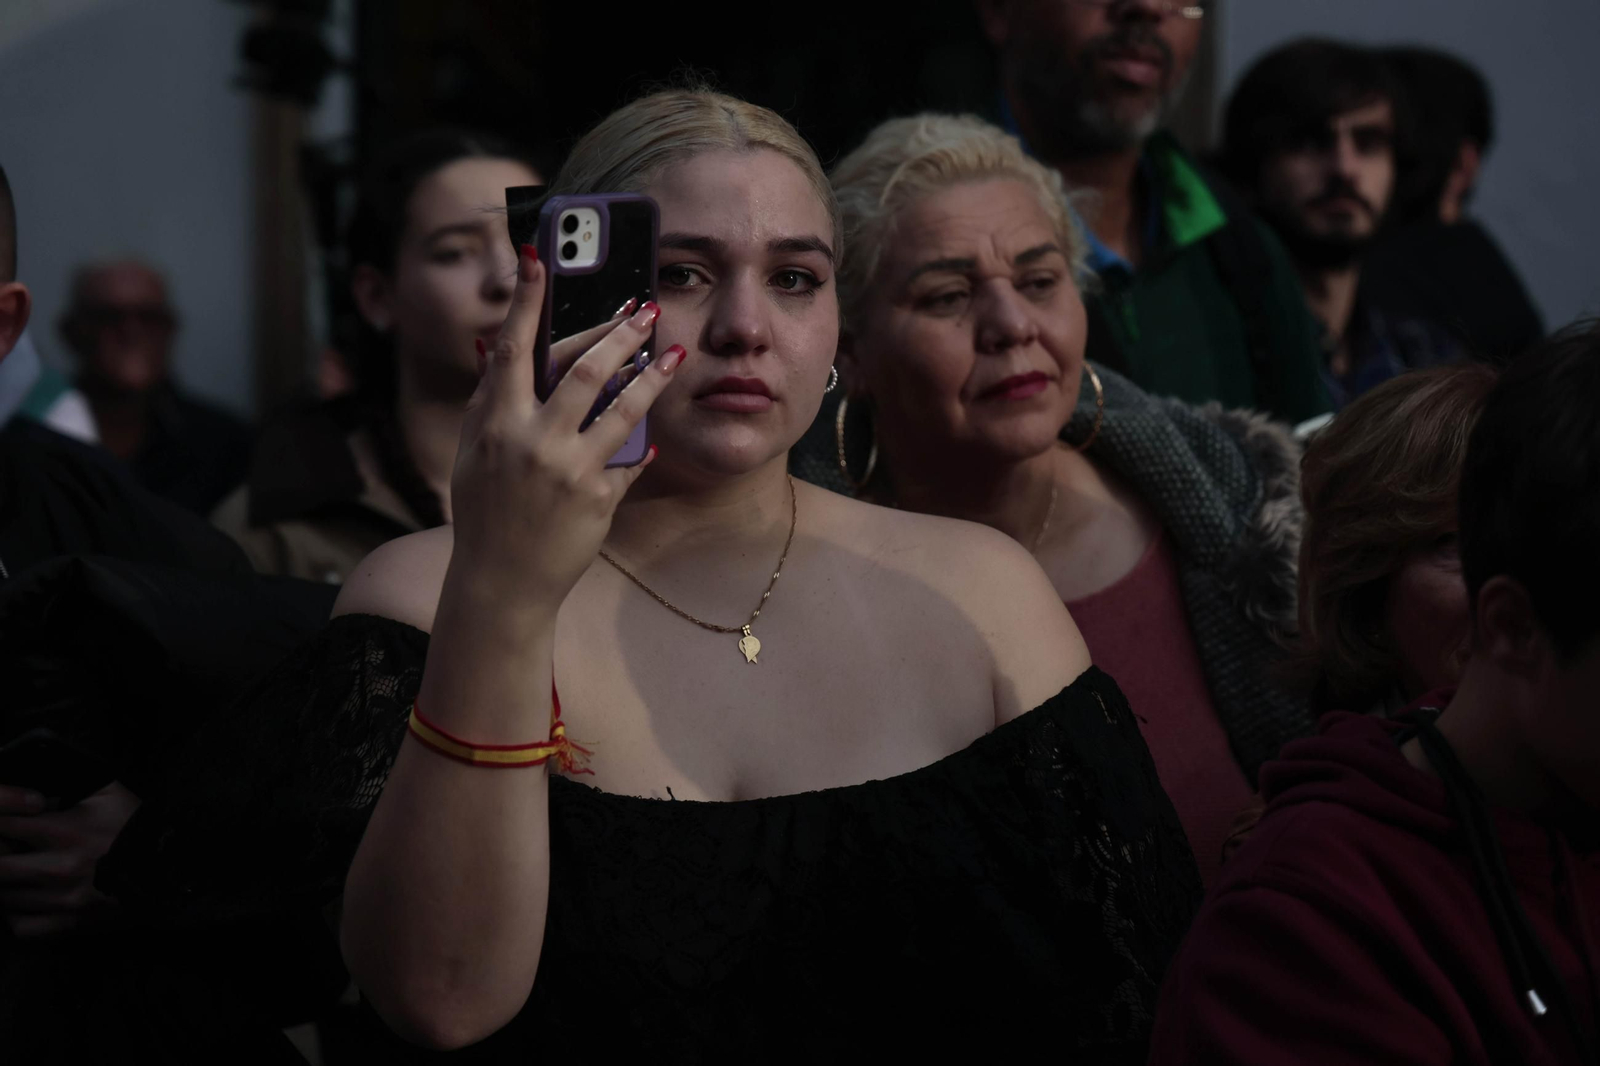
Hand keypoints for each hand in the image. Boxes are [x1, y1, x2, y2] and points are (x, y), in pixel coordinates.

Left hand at [0, 780, 140, 938]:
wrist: (170, 867)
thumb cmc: (137, 827)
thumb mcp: (109, 791)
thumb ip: (73, 777)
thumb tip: (41, 770)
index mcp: (63, 832)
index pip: (4, 824)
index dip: (1, 819)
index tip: (7, 821)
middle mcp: (56, 868)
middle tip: (8, 847)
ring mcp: (61, 900)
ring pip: (4, 897)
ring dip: (6, 883)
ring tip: (19, 871)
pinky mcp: (69, 923)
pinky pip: (21, 927)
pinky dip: (16, 915)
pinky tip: (26, 900)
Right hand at [449, 245, 684, 608]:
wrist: (500, 579)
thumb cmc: (484, 510)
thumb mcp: (474, 453)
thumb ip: (490, 401)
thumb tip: (497, 348)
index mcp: (497, 422)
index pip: (513, 349)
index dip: (526, 301)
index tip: (539, 257)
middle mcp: (533, 441)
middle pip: (584, 371)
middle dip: (618, 333)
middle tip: (644, 307)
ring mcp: (569, 470)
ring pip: (621, 409)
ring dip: (651, 375)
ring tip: (673, 350)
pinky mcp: (597, 498)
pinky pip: (628, 458)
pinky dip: (643, 441)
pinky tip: (658, 428)